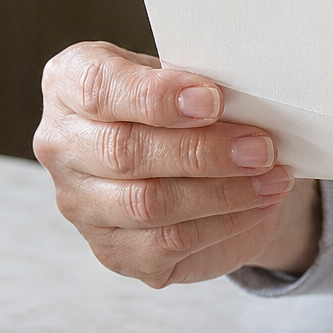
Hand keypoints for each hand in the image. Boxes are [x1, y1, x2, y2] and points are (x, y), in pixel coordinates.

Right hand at [33, 42, 321, 286]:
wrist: (195, 167)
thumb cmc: (186, 110)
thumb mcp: (187, 80)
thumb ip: (198, 84)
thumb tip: (244, 100)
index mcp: (69, 84)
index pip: (98, 88)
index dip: (156, 96)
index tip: (213, 100)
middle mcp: (61, 145)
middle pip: (125, 151)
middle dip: (202, 150)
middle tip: (261, 147)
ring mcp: (80, 205)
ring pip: (149, 203)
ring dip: (223, 191)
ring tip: (272, 177)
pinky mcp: (113, 251)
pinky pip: (169, 242)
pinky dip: (224, 222)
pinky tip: (258, 204)